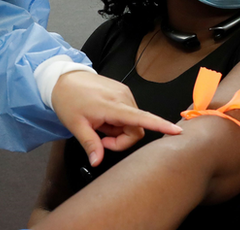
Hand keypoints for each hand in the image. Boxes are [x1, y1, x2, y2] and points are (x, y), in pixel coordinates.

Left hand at [50, 71, 182, 166]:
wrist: (63, 78)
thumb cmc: (68, 99)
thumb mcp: (76, 126)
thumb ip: (91, 144)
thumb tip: (97, 161)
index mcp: (112, 106)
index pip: (141, 118)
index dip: (160, 126)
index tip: (176, 130)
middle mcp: (123, 97)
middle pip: (136, 128)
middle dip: (121, 140)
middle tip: (101, 140)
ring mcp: (124, 93)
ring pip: (133, 122)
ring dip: (118, 129)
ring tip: (100, 124)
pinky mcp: (123, 91)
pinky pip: (129, 113)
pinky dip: (118, 120)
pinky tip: (103, 116)